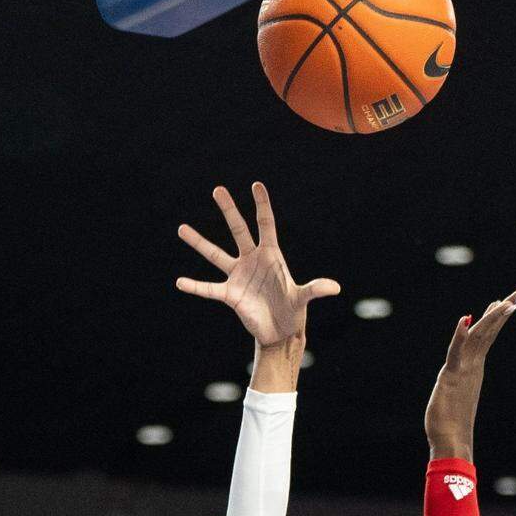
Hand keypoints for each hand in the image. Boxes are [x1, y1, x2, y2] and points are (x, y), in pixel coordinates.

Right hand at [176, 183, 339, 346]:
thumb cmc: (293, 310)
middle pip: (238, 230)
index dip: (262, 205)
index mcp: (271, 255)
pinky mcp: (230, 294)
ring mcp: (238, 275)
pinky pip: (209, 289)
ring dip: (199, 242)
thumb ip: (315, 289)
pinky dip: (195, 286)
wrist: (280, 331)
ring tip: (181, 228)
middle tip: (218, 189)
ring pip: (215, 254)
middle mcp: (252, 260)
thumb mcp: (303, 299)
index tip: (256, 184)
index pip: (266, 224)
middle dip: (229, 210)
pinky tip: (180, 282)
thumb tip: (335, 288)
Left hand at [425, 292, 515, 457]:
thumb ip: (461, 382)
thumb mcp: (456, 394)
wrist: (451, 443)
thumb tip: (465, 376)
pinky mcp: (450, 378)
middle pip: (488, 332)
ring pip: (478, 338)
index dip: (497, 318)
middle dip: (503, 312)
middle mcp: (473, 366)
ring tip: (503, 302)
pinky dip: (460, 337)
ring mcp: (464, 371)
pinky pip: (455, 353)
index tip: (509, 302)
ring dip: (490, 319)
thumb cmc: (451, 424)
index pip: (487, 337)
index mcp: (474, 368)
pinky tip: (464, 321)